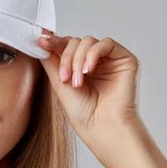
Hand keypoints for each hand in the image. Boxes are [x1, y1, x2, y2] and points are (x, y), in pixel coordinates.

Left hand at [37, 29, 140, 151]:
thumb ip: (50, 60)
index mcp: (78, 64)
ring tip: (77, 81)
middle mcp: (93, 60)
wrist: (100, 126)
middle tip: (65, 78)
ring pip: (88, 41)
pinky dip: (93, 54)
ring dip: (78, 60)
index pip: (65, 45)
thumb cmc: (82, 111)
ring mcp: (109, 59)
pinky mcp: (124, 59)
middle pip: (75, 41)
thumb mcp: (58, 82)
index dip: (53, 42)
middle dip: (66, 58)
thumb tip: (41, 41)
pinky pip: (106, 44)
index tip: (41, 41)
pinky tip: (89, 70)